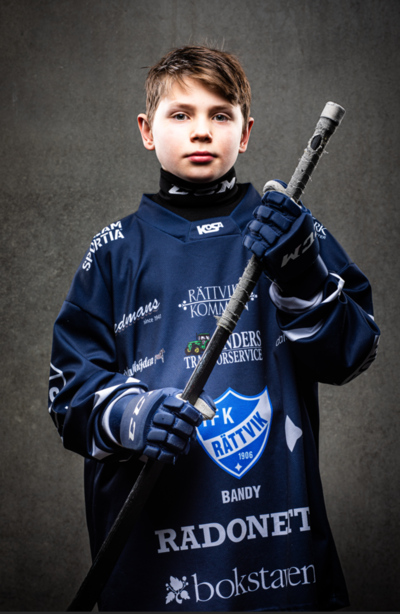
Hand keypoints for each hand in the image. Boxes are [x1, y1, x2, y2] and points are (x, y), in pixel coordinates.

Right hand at [119, 388, 215, 463]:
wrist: (127, 413)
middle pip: (176, 424)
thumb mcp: (172, 395)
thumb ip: (194, 399)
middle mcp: (153, 413)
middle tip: (192, 435)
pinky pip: (157, 453)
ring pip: (168, 439)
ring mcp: (146, 428)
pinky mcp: (141, 443)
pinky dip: (169, 456)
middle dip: (188, 432)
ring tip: (184, 446)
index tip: (198, 421)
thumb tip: (212, 411)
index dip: (194, 416)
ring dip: (180, 445)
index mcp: (163, 399)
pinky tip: (174, 455)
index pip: (183, 407)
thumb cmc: (158, 405)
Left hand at [243, 182, 327, 297]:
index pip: (283, 201)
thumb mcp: (304, 225)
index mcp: (301, 220)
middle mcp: (292, 230)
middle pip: (268, 214)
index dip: (271, 198)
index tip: (266, 200)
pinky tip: (249, 240)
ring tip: (253, 228)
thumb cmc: (301, 245)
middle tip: (258, 215)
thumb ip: (292, 206)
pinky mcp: (271, 256)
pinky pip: (254, 243)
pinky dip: (249, 240)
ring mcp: (281, 243)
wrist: (304, 275)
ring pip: (259, 228)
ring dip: (253, 226)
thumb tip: (275, 184)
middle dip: (260, 212)